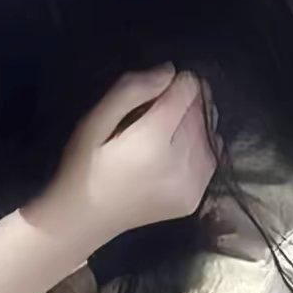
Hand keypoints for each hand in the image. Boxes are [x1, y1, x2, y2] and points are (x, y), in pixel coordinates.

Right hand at [48, 65, 218, 250]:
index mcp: (153, 142)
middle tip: (149, 119)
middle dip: (181, 105)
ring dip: (191, 126)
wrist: (83, 222)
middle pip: (200, 111)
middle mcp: (181, 164)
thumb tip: (171, 70)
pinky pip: (211, 157)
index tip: (151, 94)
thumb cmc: (81, 167)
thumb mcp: (92, 122)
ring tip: (159, 139)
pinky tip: (170, 157)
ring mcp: (192, 185)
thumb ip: (130, 91)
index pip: (189, 90)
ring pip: (210, 131)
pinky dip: (197, 149)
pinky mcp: (195, 198)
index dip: (173, 83)